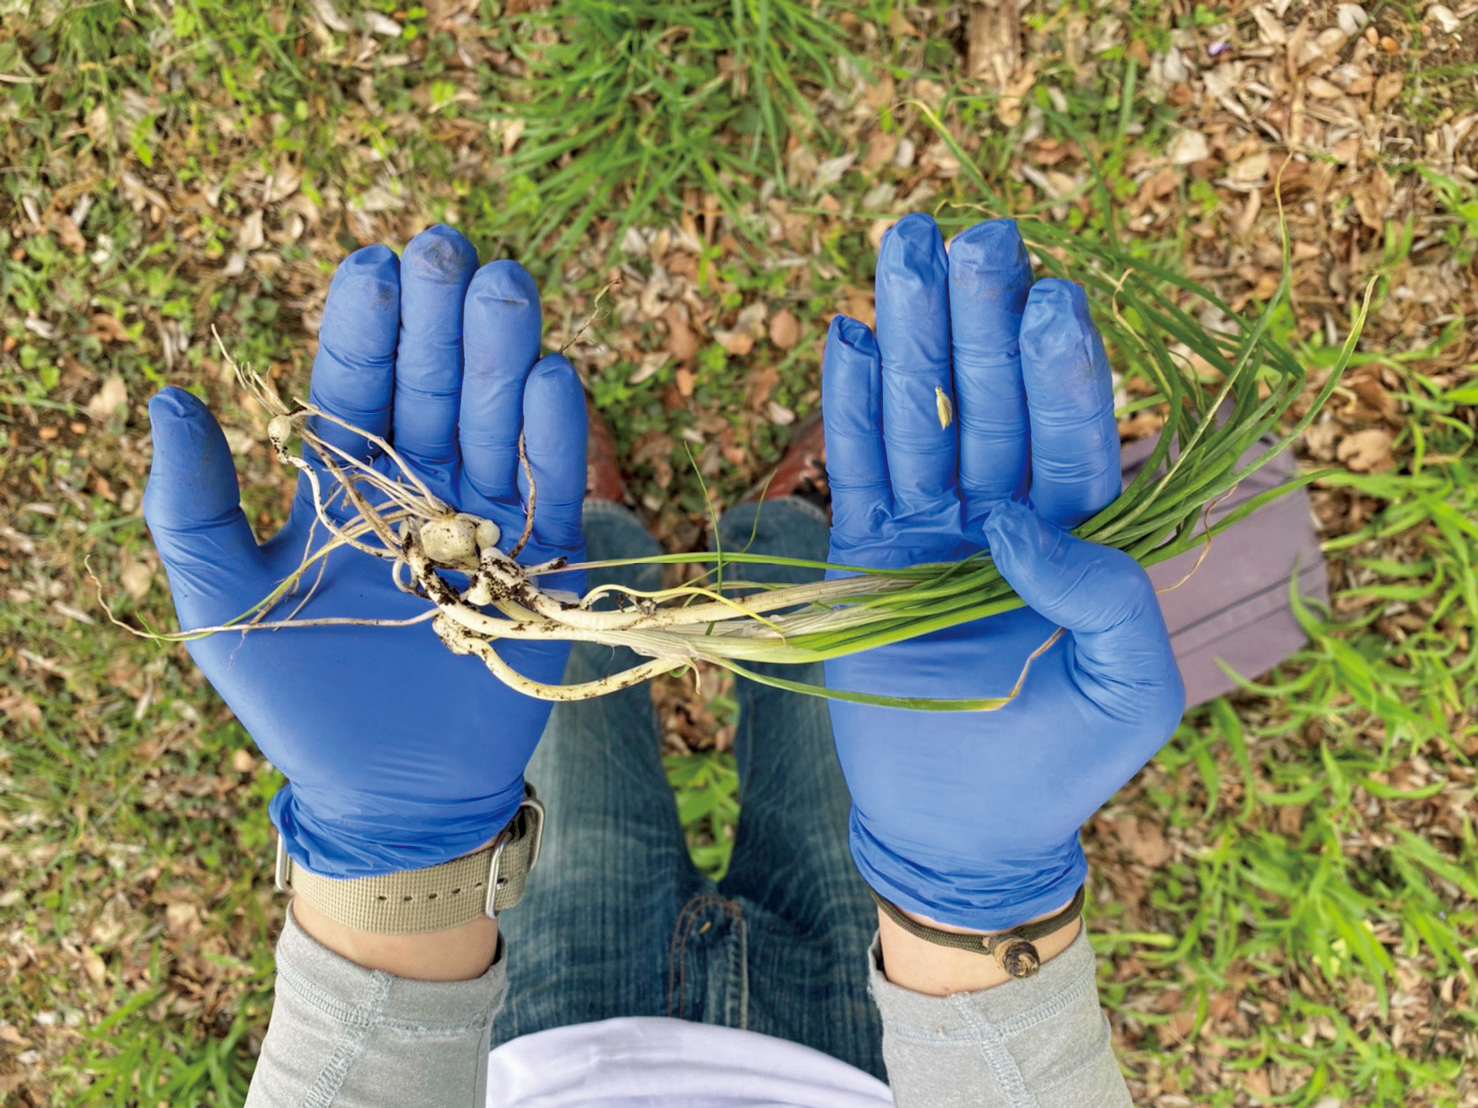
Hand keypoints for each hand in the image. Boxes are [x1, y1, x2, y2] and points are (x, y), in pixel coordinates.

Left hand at [143, 225, 586, 878]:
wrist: (392, 791)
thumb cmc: (300, 700)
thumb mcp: (222, 603)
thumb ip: (191, 506)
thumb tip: (170, 396)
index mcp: (342, 485)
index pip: (355, 385)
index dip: (365, 326)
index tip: (373, 263)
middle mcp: (419, 488)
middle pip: (434, 386)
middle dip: (440, 319)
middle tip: (449, 249)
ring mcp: (485, 521)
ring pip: (497, 420)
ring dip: (501, 354)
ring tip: (504, 286)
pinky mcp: (540, 564)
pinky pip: (551, 487)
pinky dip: (553, 434)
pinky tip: (549, 374)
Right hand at [821, 214, 1184, 930]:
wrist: (959, 824)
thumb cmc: (1063, 762)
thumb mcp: (1130, 692)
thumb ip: (1107, 598)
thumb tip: (1016, 520)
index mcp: (1080, 538)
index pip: (1072, 436)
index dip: (1060, 370)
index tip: (1049, 300)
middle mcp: (1003, 516)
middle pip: (992, 401)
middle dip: (981, 320)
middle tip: (974, 235)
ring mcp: (930, 530)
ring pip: (921, 418)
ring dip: (910, 337)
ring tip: (901, 247)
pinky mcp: (866, 554)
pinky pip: (856, 469)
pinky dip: (848, 407)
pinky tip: (846, 334)